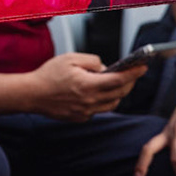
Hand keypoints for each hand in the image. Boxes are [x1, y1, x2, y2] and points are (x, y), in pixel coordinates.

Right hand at [28, 53, 143, 122]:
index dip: (133, 73)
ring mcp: (85, 112)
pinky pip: (99, 110)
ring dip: (118, 94)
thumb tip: (105, 67)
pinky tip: (98, 92)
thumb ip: (92, 61)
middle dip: (129, 83)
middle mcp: (89, 101)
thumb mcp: (71, 58)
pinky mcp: (81, 118)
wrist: (31, 94)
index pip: (118, 80)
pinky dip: (103, 101)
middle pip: (119, 94)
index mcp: (88, 85)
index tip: (143, 67)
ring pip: (112, 104)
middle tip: (133, 73)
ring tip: (117, 82)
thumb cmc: (48, 75)